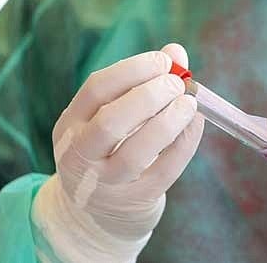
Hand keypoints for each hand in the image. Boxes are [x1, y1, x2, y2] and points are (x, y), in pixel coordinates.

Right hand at [32, 44, 203, 262]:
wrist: (95, 214)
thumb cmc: (109, 150)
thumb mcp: (111, 115)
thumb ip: (141, 82)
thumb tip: (176, 53)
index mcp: (71, 124)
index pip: (96, 89)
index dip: (133, 69)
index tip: (163, 60)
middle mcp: (81, 155)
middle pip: (111, 122)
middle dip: (149, 96)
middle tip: (178, 83)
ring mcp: (106, 183)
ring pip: (135, 154)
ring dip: (168, 122)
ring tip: (189, 102)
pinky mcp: (135, 201)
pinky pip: (164, 171)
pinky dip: (184, 143)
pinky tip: (194, 123)